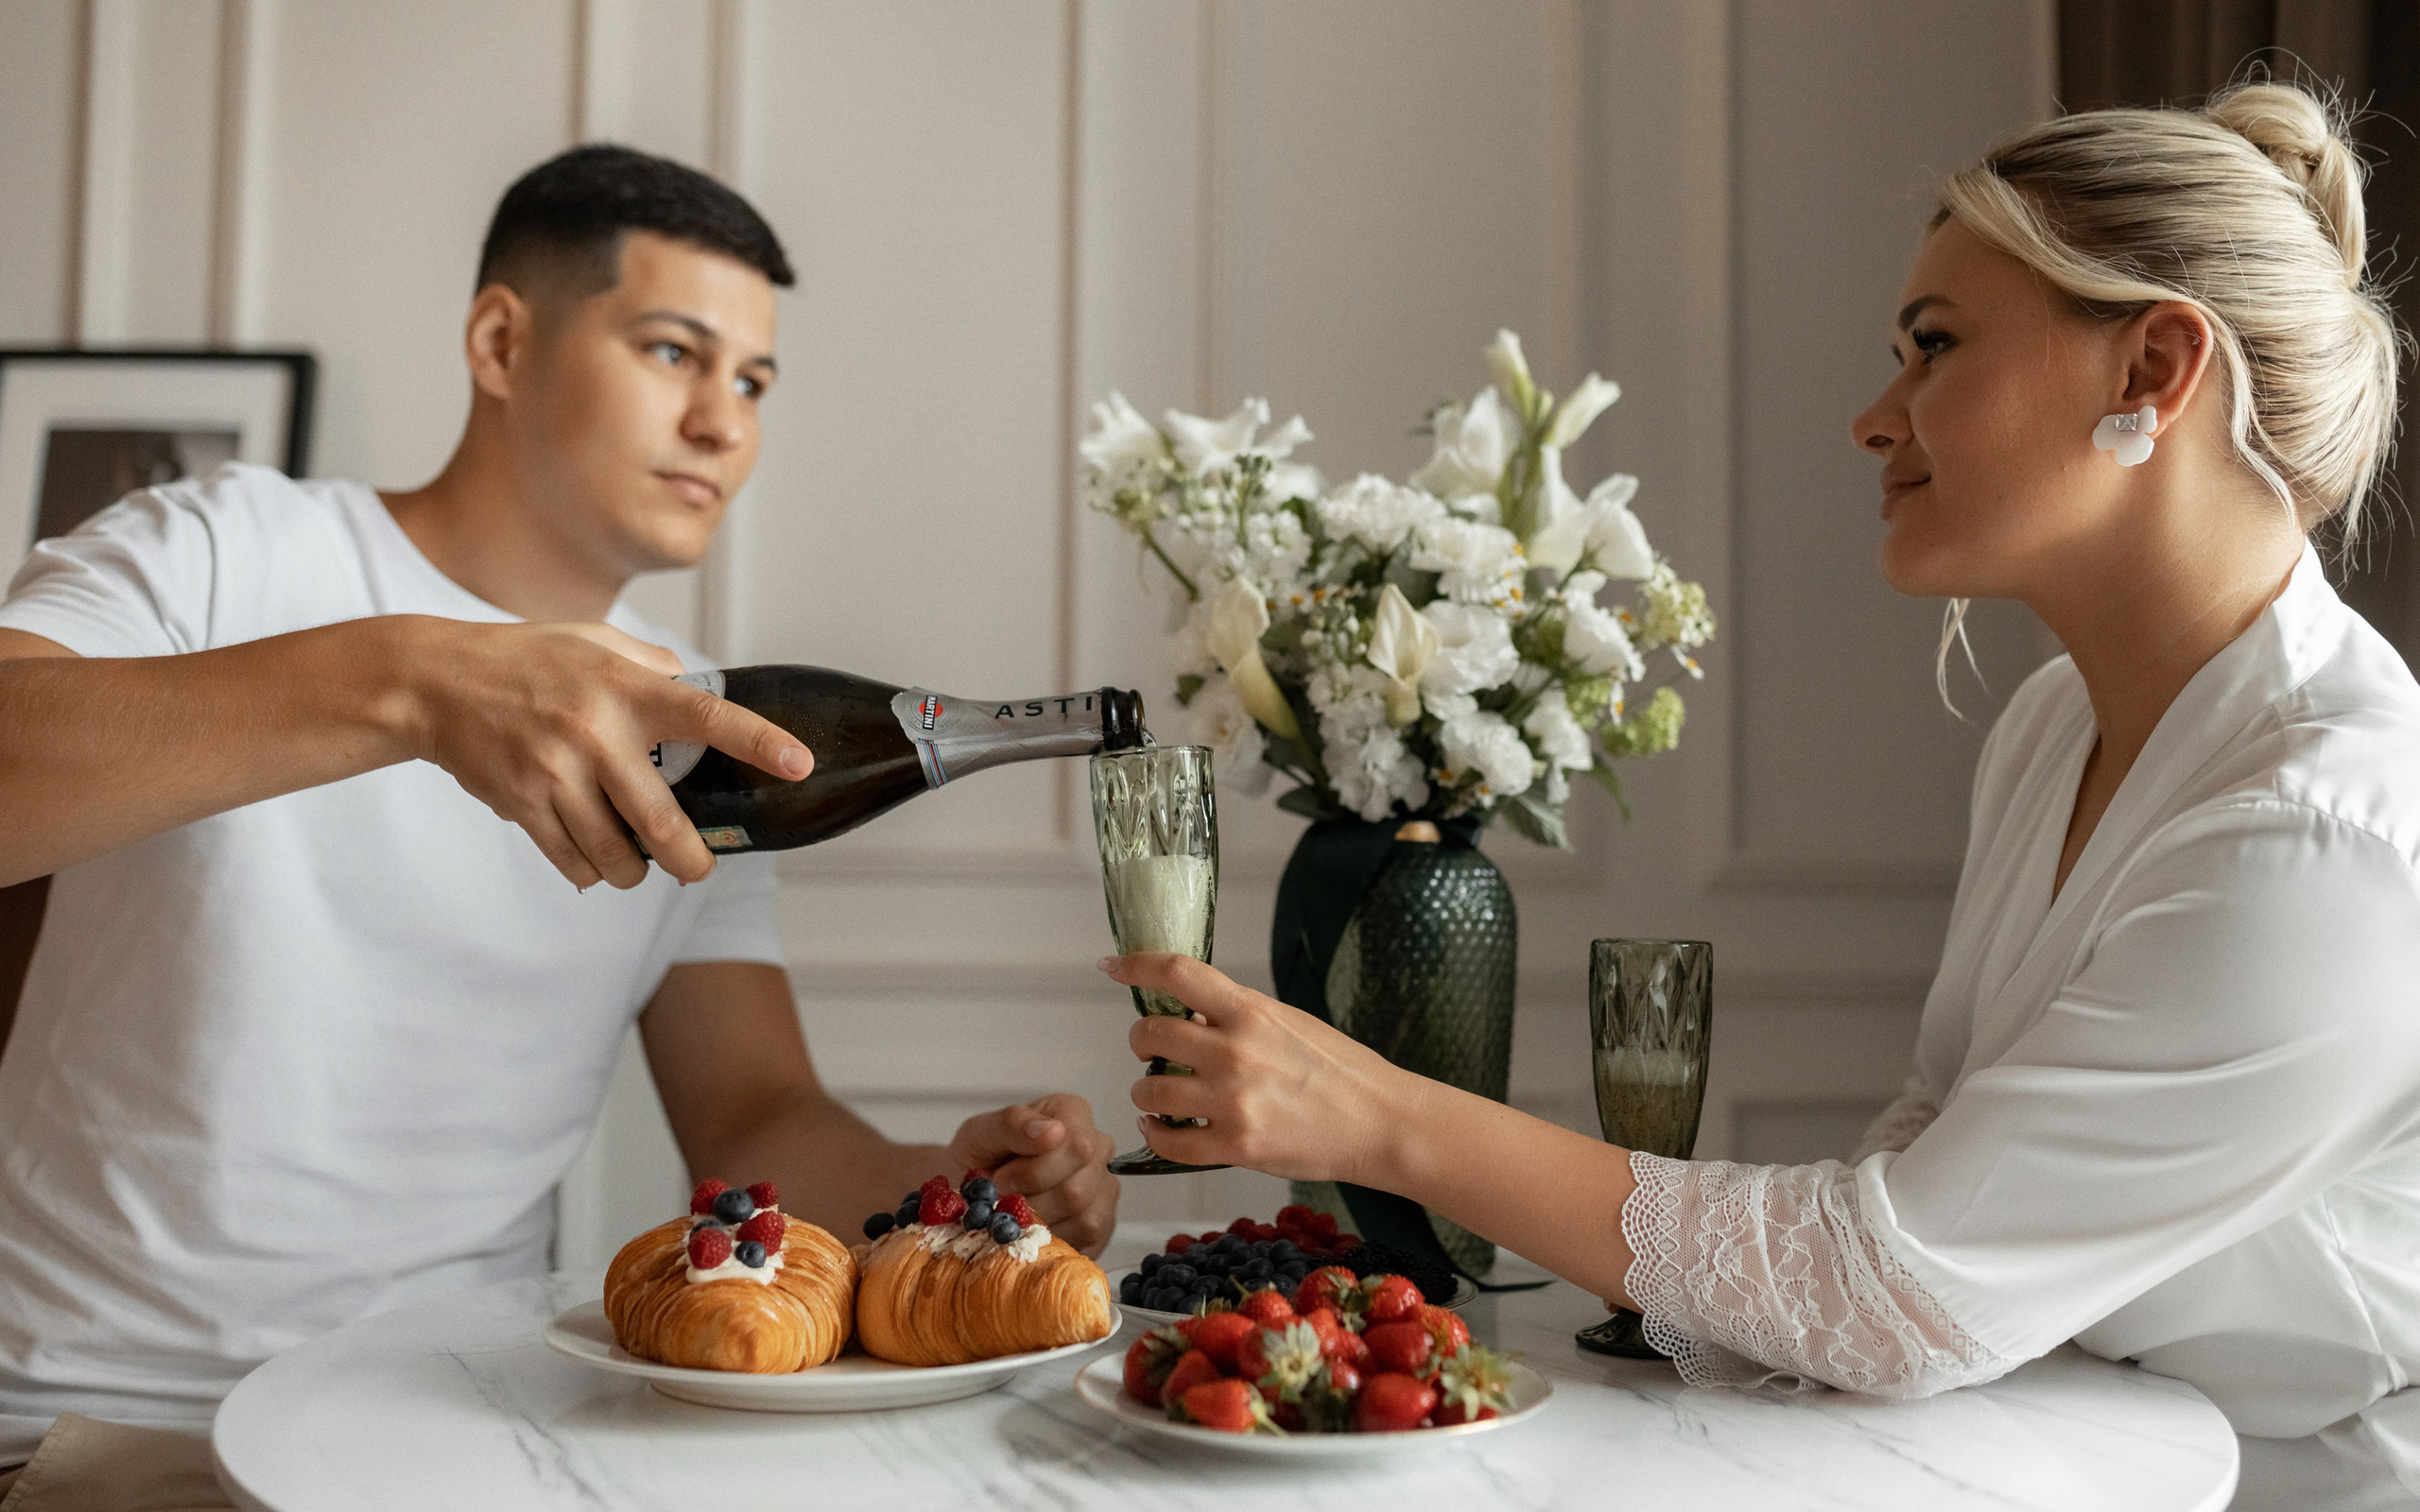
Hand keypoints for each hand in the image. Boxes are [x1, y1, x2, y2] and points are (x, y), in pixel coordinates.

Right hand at [395, 616, 810, 888]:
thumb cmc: (527, 660)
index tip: (799, 765)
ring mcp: (554, 772)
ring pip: (614, 853)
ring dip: (633, 870)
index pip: (706, 716)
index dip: (758, 742)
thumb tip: (699, 686)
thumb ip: (651, 665)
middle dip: (689, 859)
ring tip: (637, 863)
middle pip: (660, 820)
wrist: (435, 682)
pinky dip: (589, 870)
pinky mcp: (521, 803)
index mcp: (624, 686)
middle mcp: (594, 731)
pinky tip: (591, 857)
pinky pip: (571, 861)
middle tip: (699, 868)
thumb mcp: (594, 641)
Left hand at [948, 1094, 1119, 1255]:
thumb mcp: (980, 1134)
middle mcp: (1097, 1148)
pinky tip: (1030, 1226)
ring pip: (1082, 1217)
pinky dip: (1049, 1240)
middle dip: (1029, 1201)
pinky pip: (1085, 1240)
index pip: (1076, 1146)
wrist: (970, 1196)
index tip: (1000, 1179)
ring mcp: (1104, 1188)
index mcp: (1072, 1114)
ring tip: (1013, 1211)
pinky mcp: (1102, 1226)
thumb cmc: (978, 1159)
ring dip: (1036, 1222)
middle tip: (1000, 1199)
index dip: (1034, 1170)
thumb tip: (1052, 1131)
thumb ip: (1012, 1124)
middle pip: (1077, 1188)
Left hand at [1105, 953, 1416, 1183]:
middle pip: (1150, 1034)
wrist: (1380, 1122)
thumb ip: (1238, 1016)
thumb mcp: (1289, 1022)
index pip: (1178, 973)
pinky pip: (1168, 1141)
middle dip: (1141, 1042)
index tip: (1113, 966)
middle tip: (1151, 1050)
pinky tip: (1162, 1127)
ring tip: (1160, 1094)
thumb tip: (1188, 1013)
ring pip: (1150, 1091)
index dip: (1136, 965)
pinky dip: (1156, 1133)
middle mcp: (1236, 1052)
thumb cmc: (1341, 1070)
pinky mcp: (1236, 1147)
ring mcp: (1233, 1102)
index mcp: (1251, 1012)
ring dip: (1145, 1092)